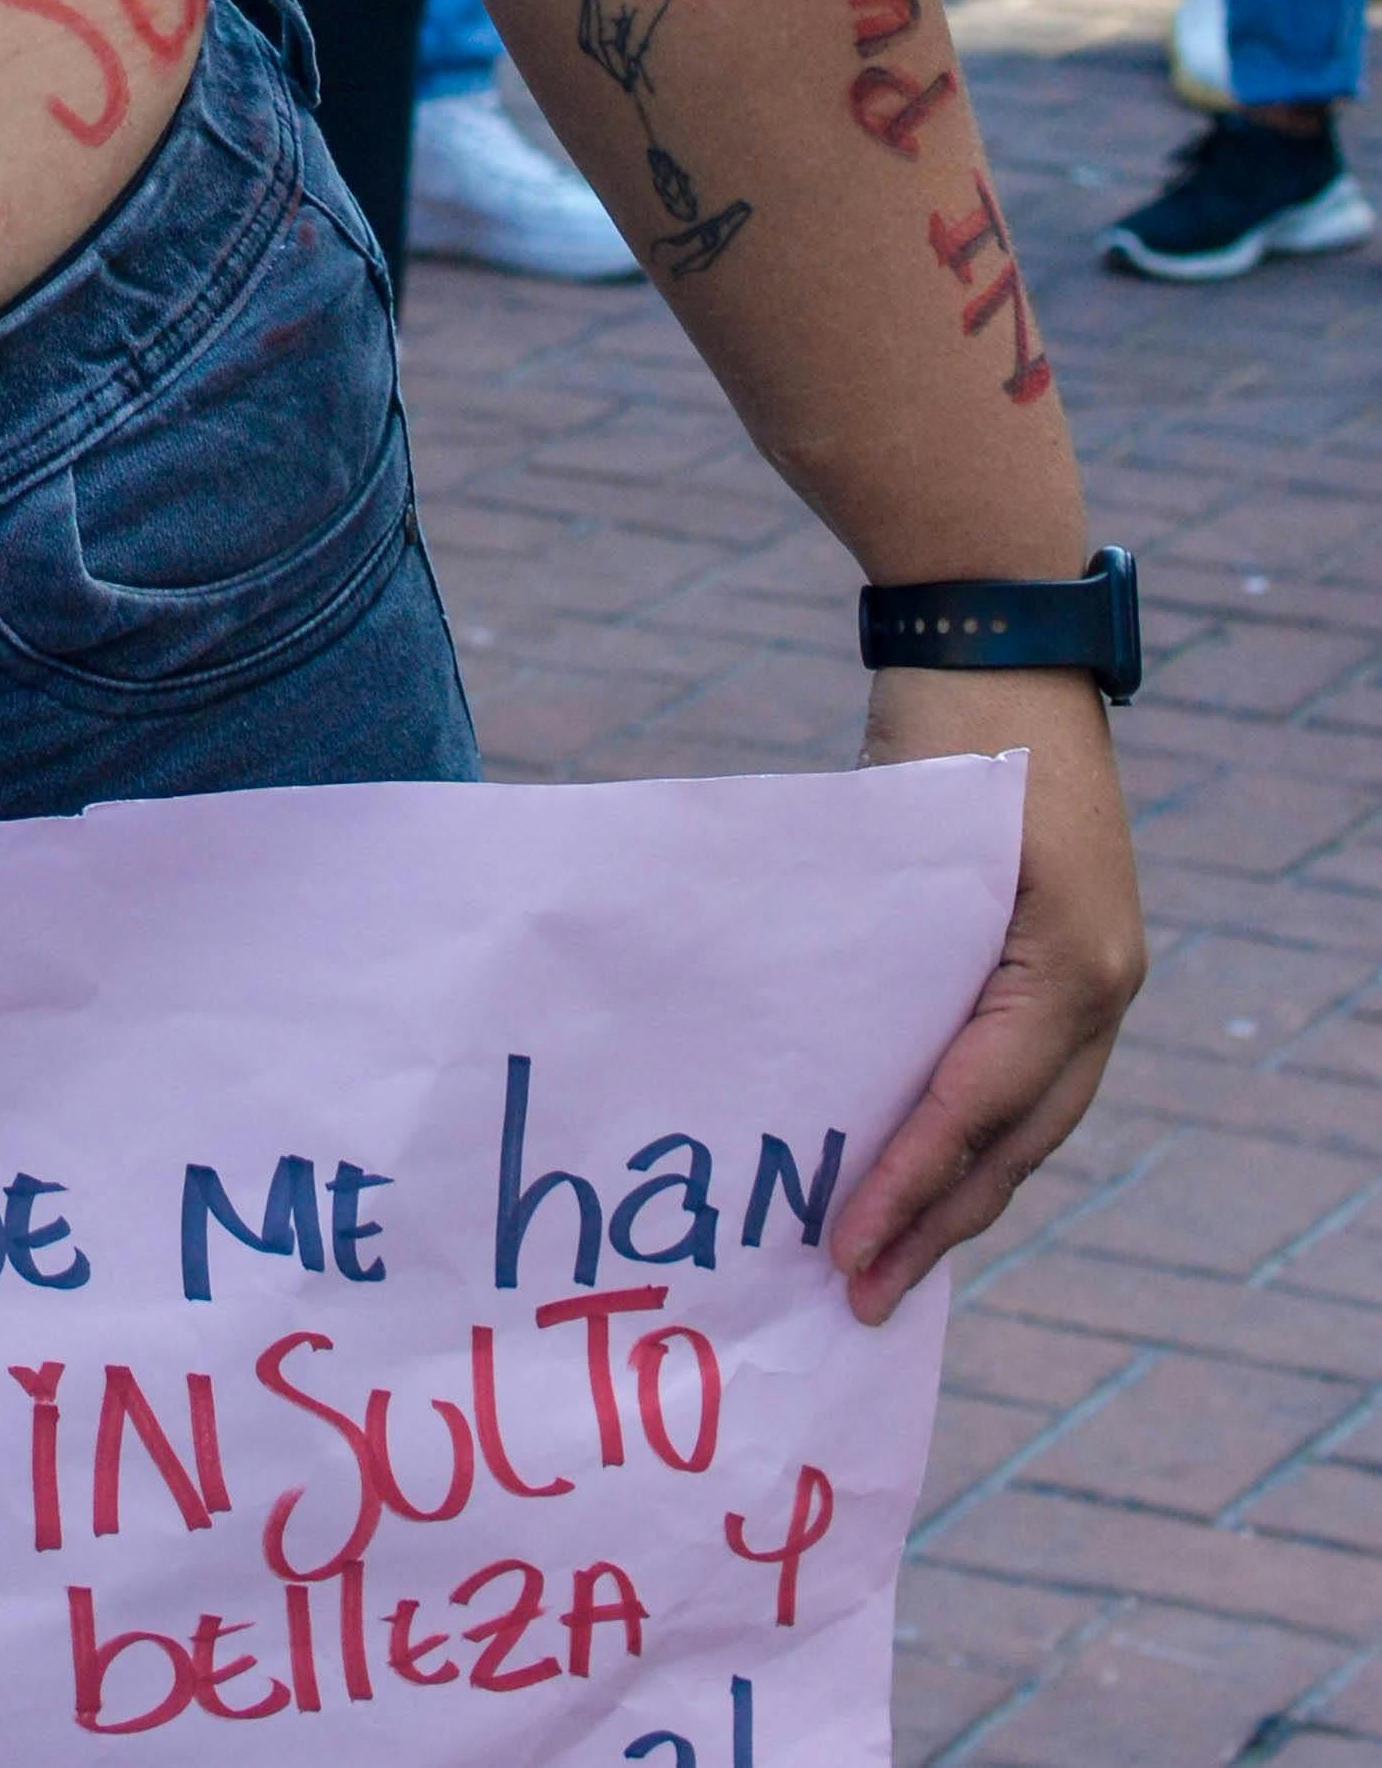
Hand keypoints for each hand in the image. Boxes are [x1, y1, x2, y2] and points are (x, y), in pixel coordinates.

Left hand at [830, 669, 1142, 1318]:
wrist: (998, 633)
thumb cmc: (947, 724)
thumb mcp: (918, 843)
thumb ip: (892, 954)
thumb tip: (829, 1077)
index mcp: (1070, 968)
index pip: (977, 1107)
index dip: (910, 1185)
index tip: (844, 1248)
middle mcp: (1099, 988)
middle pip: (1015, 1139)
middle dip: (937, 1221)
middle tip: (859, 1293)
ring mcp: (1092, 974)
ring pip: (1022, 1119)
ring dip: (957, 1190)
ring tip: (883, 1257)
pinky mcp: (1058, 955)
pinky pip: (1016, 1070)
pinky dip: (969, 1127)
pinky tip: (915, 1164)